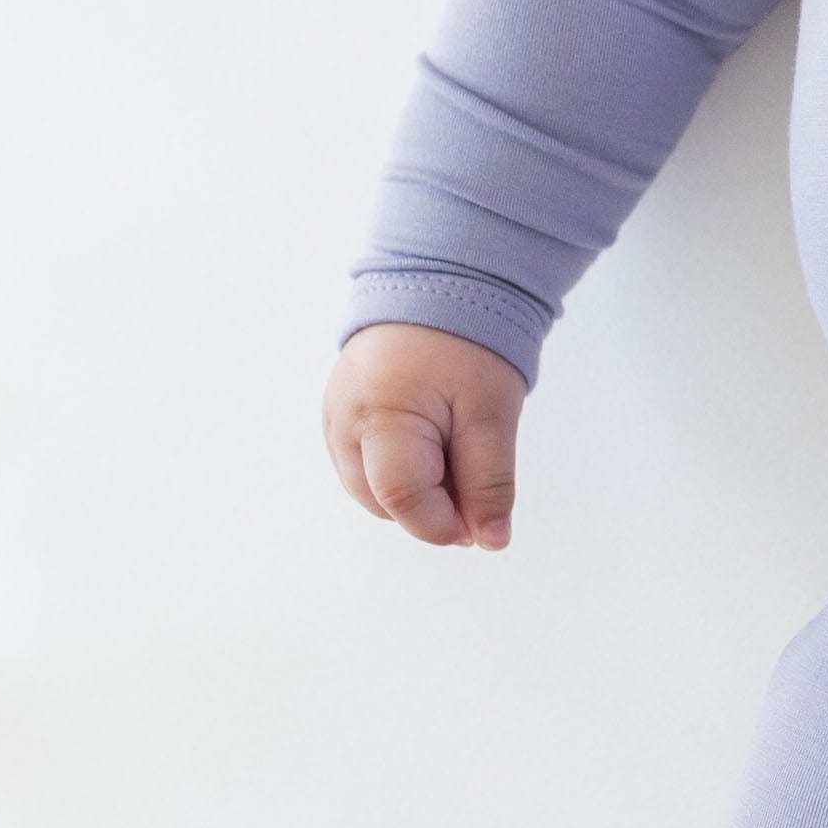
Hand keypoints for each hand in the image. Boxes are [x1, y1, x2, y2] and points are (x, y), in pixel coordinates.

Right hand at [321, 323, 527, 549]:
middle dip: (433, 506)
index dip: (446, 523)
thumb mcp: (491, 413)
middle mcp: (342, 425)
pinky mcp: (339, 418)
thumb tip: (492, 541)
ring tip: (456, 444)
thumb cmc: (467, 344)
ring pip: (375, 491)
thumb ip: (490, 481)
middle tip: (476, 471)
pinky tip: (435, 440)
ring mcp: (334, 422)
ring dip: (418, 488)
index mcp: (378, 418)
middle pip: (385, 502)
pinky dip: (404, 468)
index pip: (403, 500)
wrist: (440, 287)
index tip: (483, 524)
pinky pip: (369, 467)